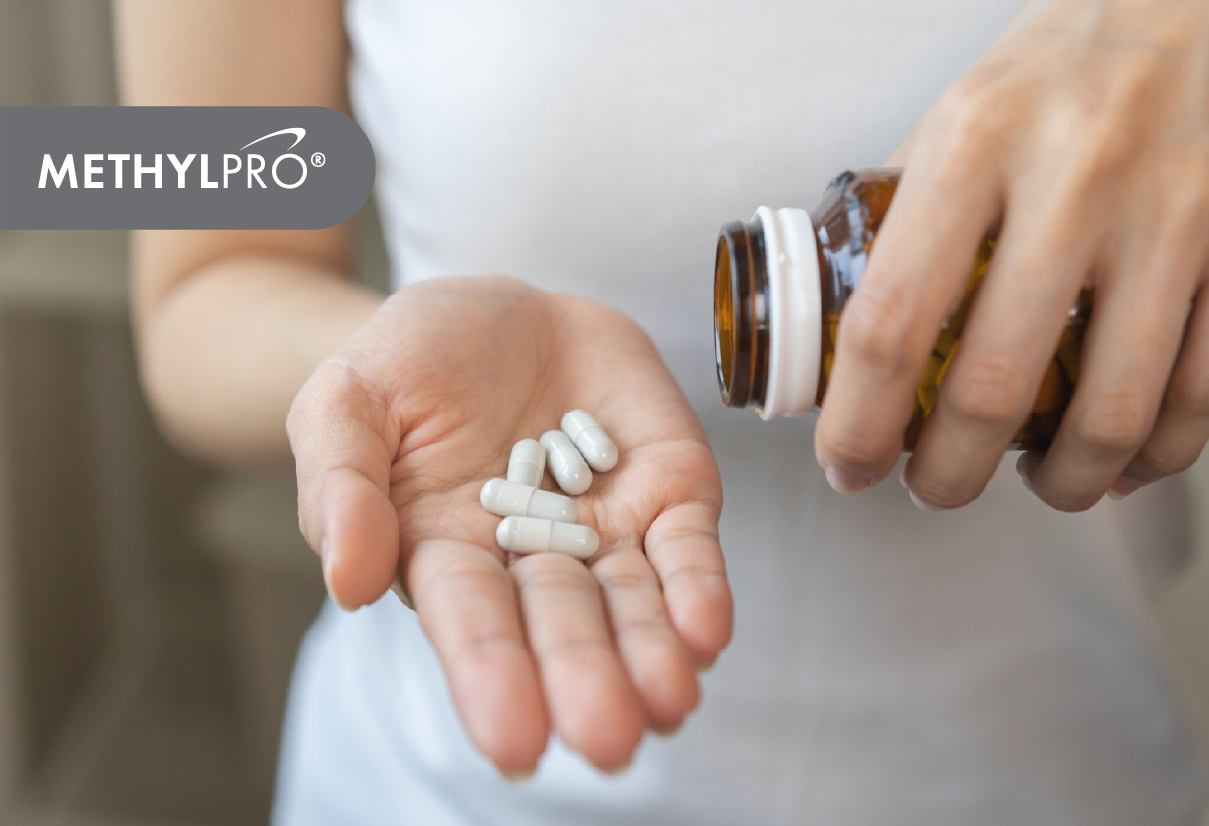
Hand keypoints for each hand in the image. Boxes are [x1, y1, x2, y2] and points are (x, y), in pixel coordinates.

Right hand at [286, 276, 731, 774]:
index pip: (471, 621)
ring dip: (652, 653)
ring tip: (668, 701)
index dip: (492, 675)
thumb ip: (341, 486)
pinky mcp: (666, 488)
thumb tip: (347, 584)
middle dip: (585, 678)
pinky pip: (687, 545)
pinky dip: (699, 587)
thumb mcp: (345, 402)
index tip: (515, 740)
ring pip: (634, 602)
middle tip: (608, 738)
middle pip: (562, 624)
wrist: (500, 308)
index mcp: (445, 552)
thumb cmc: (409, 361)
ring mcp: (606, 527)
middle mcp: (532, 559)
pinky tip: (706, 631)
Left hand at [815, 0, 1208, 510]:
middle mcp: (1073, 179)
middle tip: (930, 487)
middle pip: (993, 387)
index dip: (858, 422)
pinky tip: (1117, 456)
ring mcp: (1170, 217)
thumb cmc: (1054, 71)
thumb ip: (898, 221)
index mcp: (972, 143)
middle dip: (948, 474)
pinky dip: (1152, 453)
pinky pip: (1199, 395)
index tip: (848, 463)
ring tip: (1027, 480)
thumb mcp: (954, 117)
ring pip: (1110, 413)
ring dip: (1058, 483)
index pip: (890, 322)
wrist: (1191, 5)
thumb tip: (840, 335)